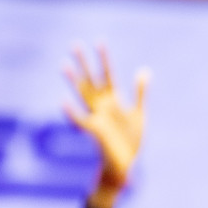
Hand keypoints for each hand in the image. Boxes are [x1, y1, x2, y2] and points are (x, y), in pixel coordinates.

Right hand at [64, 45, 147, 207]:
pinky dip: (71, 112)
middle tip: (74, 44)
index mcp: (113, 101)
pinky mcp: (93, 132)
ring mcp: (96, 117)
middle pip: (91, 80)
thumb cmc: (130, 141)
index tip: (99, 41)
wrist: (125, 166)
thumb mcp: (138, 113)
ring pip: (83, 96)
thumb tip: (144, 70)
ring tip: (64, 65)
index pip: (108, 75)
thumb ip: (140, 92)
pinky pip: (80, 120)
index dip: (104, 59)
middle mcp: (102, 106)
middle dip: (85, 64)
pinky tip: (63, 101)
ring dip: (73, 81)